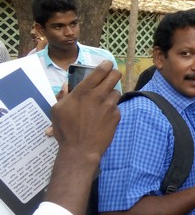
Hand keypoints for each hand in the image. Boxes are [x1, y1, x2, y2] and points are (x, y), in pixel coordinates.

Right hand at [45, 60, 120, 214]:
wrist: (80, 149)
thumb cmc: (66, 130)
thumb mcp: (57, 110)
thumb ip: (63, 95)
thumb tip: (68, 85)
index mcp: (83, 91)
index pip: (100, 70)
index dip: (106, 65)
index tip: (107, 64)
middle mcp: (98, 95)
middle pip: (115, 76)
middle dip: (114, 74)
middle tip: (111, 76)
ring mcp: (109, 106)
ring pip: (117, 92)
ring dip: (111, 94)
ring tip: (103, 102)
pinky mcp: (117, 116)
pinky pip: (116, 107)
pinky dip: (112, 109)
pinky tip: (104, 117)